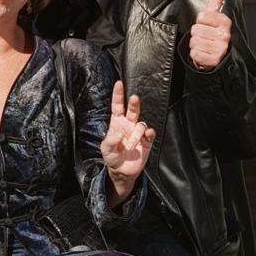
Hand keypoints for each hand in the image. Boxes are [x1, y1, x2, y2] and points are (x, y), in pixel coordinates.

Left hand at [100, 81, 154, 206]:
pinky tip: (146, 136)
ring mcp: (138, 133)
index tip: (119, 84)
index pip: (117, 106)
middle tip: (134, 98)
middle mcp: (128, 126)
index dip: (118, 95)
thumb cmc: (111, 157)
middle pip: (132, 110)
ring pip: (140, 124)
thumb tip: (119, 131)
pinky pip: (150, 133)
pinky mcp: (146, 141)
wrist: (122, 171)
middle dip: (134, 103)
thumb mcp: (106, 149)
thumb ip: (111, 139)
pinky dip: (148, 133)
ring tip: (130, 146)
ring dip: (136, 134)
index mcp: (116, 124)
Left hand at [188, 0, 231, 69]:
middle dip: (197, 34)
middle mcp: (225, 35)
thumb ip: (217, 0)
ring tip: (204, 46)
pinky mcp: (214, 60)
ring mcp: (220, 48)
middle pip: (195, 29)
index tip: (207, 24)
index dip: (201, 21)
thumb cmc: (213, 34)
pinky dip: (196, 55)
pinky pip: (195, 53)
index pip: (203, 16)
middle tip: (205, 37)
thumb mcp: (215, 17)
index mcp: (225, 23)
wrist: (220, 57)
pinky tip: (204, 54)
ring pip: (194, 41)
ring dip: (196, 44)